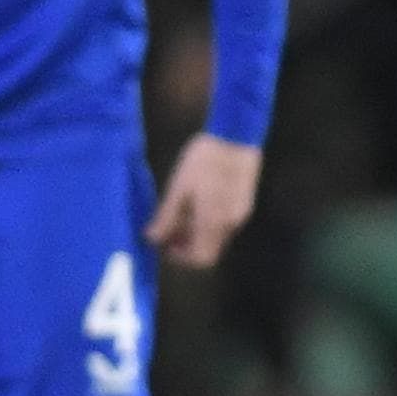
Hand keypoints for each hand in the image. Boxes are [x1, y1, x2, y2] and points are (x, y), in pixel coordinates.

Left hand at [148, 133, 263, 267]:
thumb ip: (166, 217)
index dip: (182, 258)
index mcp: (212, 223)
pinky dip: (210, 223)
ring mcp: (240, 215)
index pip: (201, 259)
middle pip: (210, 251)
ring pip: (217, 238)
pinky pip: (225, 224)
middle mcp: (230, 225)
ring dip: (198, 233)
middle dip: (188, 245)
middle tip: (170, 229)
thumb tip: (152, 238)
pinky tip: (199, 203)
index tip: (166, 245)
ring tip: (182, 213)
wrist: (236, 136)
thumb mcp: (178, 188)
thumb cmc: (203, 160)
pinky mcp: (245, 204)